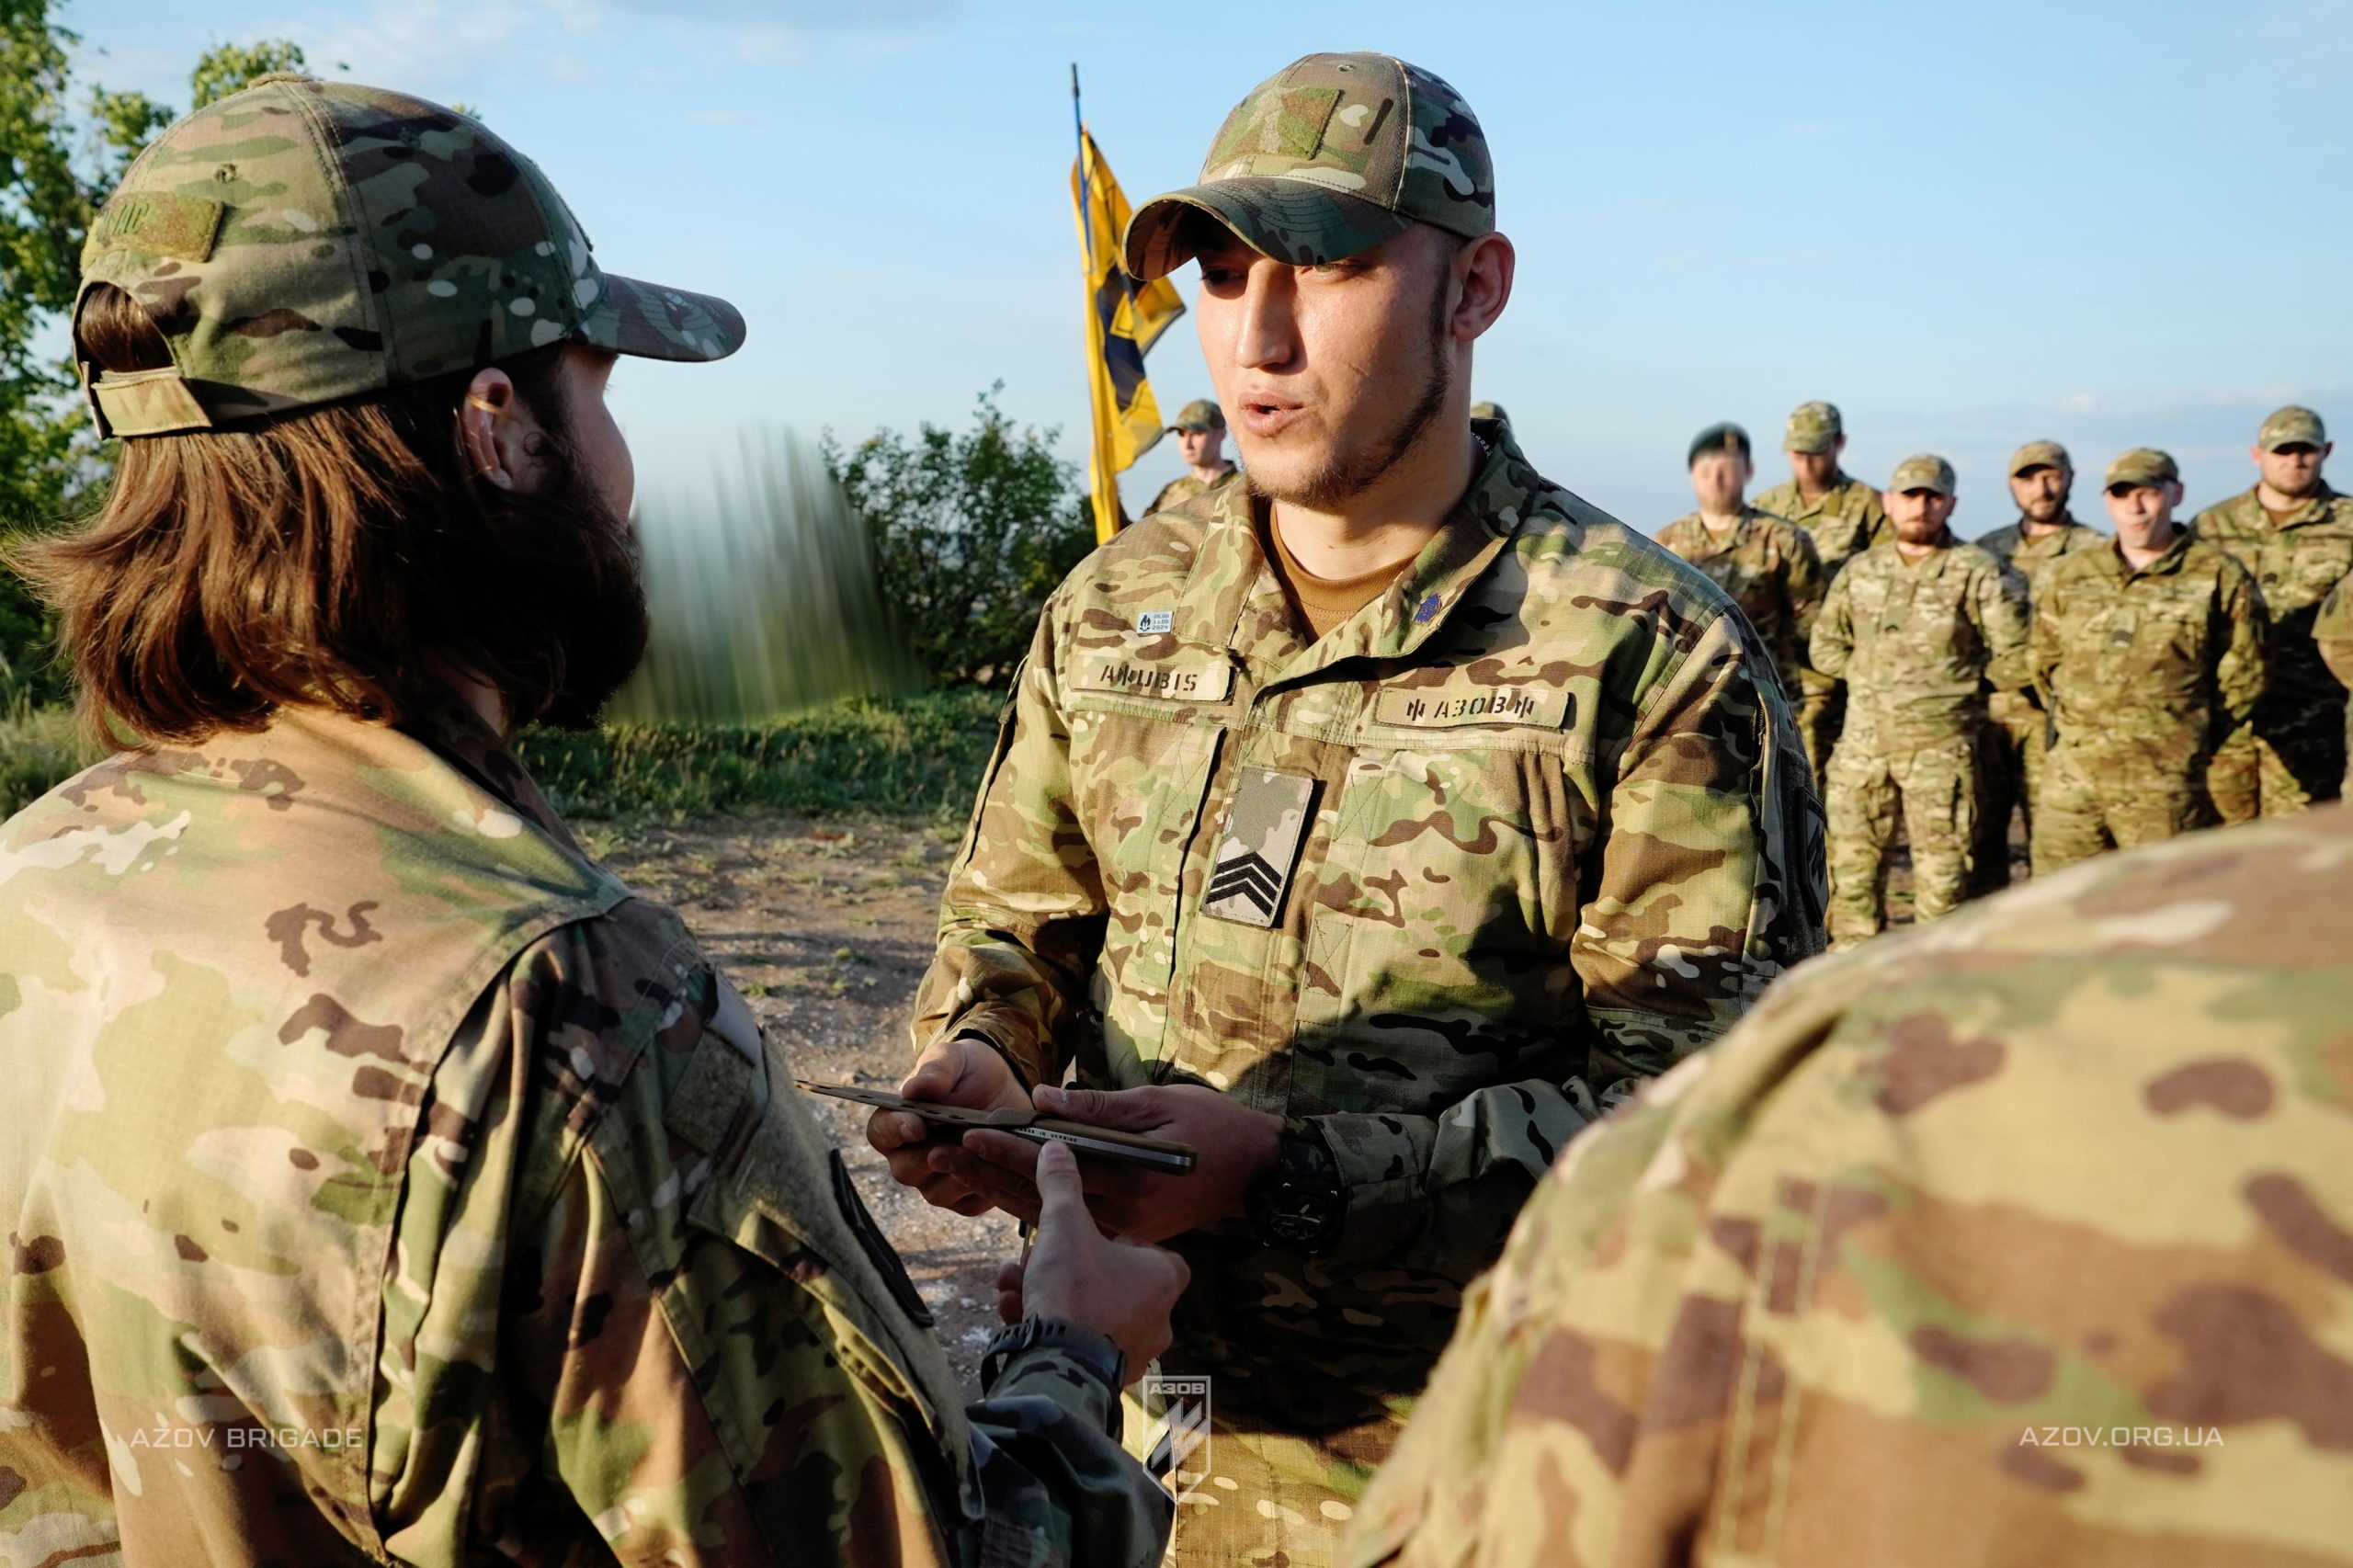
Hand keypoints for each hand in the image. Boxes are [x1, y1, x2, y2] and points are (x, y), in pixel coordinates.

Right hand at [866, 1035, 1029, 1216]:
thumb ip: (934, 1072)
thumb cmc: (969, 1071)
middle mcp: (908, 1157)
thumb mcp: (954, 1059)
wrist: (1006, 1092)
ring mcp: (934, 1181)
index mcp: (896, 1122)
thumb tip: (911, 1090)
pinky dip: (984, 1186)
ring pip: (937, 1192)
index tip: (918, 1124)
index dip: (895, 1131)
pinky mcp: (963, 1198)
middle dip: (935, 1153)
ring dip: (963, 1170)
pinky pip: (968, 1203)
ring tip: (987, 1148)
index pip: (880, 1133)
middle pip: (906, 1168)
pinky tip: (1000, 1166)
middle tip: (962, 1137)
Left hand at [939, 1082, 1282, 1243]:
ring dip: (1000, 1189)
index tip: (966, 1134)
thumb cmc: (1215, 1127)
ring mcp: (1125, 1229)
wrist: (1260, 1173)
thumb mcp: (1159, 1103)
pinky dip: (1034, 1204)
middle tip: (937, 1156)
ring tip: (955, 1169)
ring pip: (1048, 1214)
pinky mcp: (1130, 1232)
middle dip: (986, 1173)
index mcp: (1127, 1180)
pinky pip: (1072, 1222)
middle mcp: (1120, 1214)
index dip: (1006, 1148)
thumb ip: (1098, 1107)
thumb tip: (1042, 1098)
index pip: (1052, 1166)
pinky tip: (1000, 1189)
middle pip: (1038, 1197)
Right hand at [994, 1141, 1188, 1377]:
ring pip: (1086, 1311)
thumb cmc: (1075, 1287)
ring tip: (1012, 1287)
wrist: (1060, 1364)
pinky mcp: (1108, 1377)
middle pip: (1104, 1277)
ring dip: (1047, 1295)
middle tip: (1030, 1261)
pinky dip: (1049, 1327)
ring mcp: (1136, 1350)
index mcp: (1166, 1274)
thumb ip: (1062, 1184)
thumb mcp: (1064, 1224)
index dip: (1098, 1236)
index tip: (1068, 1234)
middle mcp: (1161, 1315)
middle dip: (1059, 1267)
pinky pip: (1076, 1343)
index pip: (1136, 1243)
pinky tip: (1016, 1316)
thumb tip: (1056, 1145)